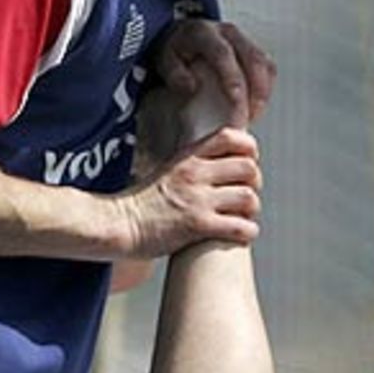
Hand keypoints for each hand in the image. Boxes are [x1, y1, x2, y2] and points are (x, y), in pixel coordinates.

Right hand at [119, 126, 261, 255]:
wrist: (118, 224)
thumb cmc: (144, 203)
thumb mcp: (170, 170)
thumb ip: (196, 164)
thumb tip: (225, 164)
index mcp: (189, 157)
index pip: (231, 137)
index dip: (249, 150)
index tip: (248, 163)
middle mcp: (195, 174)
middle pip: (248, 168)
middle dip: (254, 184)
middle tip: (246, 197)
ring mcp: (197, 199)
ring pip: (248, 198)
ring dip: (252, 211)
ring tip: (243, 218)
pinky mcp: (198, 225)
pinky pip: (240, 227)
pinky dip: (247, 232)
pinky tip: (240, 235)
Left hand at [154, 16, 275, 128]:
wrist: (183, 37)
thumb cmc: (176, 51)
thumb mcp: (165, 61)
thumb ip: (174, 73)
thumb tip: (191, 86)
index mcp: (204, 33)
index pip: (224, 54)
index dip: (233, 77)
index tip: (236, 100)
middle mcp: (228, 32)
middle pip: (253, 58)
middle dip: (256, 89)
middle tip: (249, 114)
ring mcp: (243, 39)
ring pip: (265, 63)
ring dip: (263, 91)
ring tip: (254, 113)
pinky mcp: (253, 49)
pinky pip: (268, 67)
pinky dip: (266, 88)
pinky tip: (257, 105)